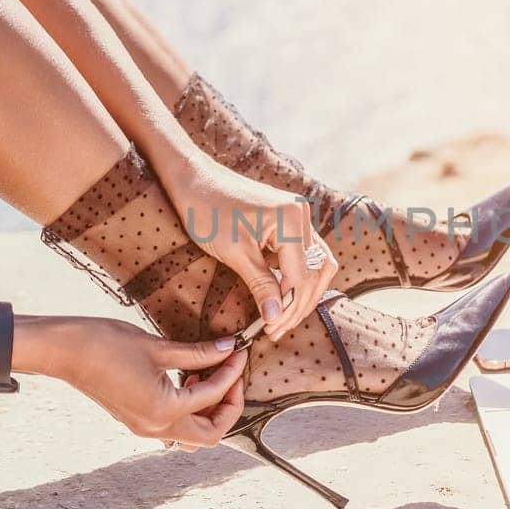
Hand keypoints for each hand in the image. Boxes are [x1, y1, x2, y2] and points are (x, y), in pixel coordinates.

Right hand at [38, 317, 247, 447]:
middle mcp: (156, 428)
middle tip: (231, 376)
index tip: (238, 352)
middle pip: (210, 435)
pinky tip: (186, 381)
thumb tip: (229, 350)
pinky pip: (174, 427)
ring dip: (209, 412)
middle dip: (228, 406)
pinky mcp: (137, 421)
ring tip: (207, 377)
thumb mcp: (158, 347)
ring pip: (193, 436)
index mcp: (164, 411)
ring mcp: (145, 428)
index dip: (231, 372)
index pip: (212, 396)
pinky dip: (189, 410)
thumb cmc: (106, 344)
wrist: (64, 352)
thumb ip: (198, 354)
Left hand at [162, 158, 337, 339]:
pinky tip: (283, 295)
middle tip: (277, 328)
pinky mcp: (289, 220)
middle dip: (299, 304)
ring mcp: (298, 216)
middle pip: (316, 272)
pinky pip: (305, 254)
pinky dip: (298, 277)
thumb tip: (276, 316)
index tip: (271, 329)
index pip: (302, 276)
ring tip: (282, 316)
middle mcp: (302, 215)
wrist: (192, 179)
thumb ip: (260, 284)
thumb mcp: (234, 252)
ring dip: (303, 293)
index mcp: (291, 220)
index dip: (289, 307)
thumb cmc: (207, 210)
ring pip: (317, 264)